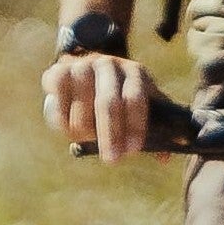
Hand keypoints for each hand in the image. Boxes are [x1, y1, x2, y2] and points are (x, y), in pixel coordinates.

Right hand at [42, 51, 156, 162]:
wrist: (87, 71)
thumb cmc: (120, 96)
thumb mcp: (142, 106)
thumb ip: (155, 129)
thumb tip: (165, 158)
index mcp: (134, 72)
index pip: (135, 98)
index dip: (135, 125)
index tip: (132, 150)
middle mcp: (108, 64)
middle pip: (107, 102)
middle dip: (110, 135)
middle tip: (112, 160)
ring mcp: (82, 65)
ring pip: (81, 105)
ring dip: (84, 130)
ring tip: (86, 140)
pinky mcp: (58, 70)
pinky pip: (59, 102)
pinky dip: (62, 120)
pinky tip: (68, 129)